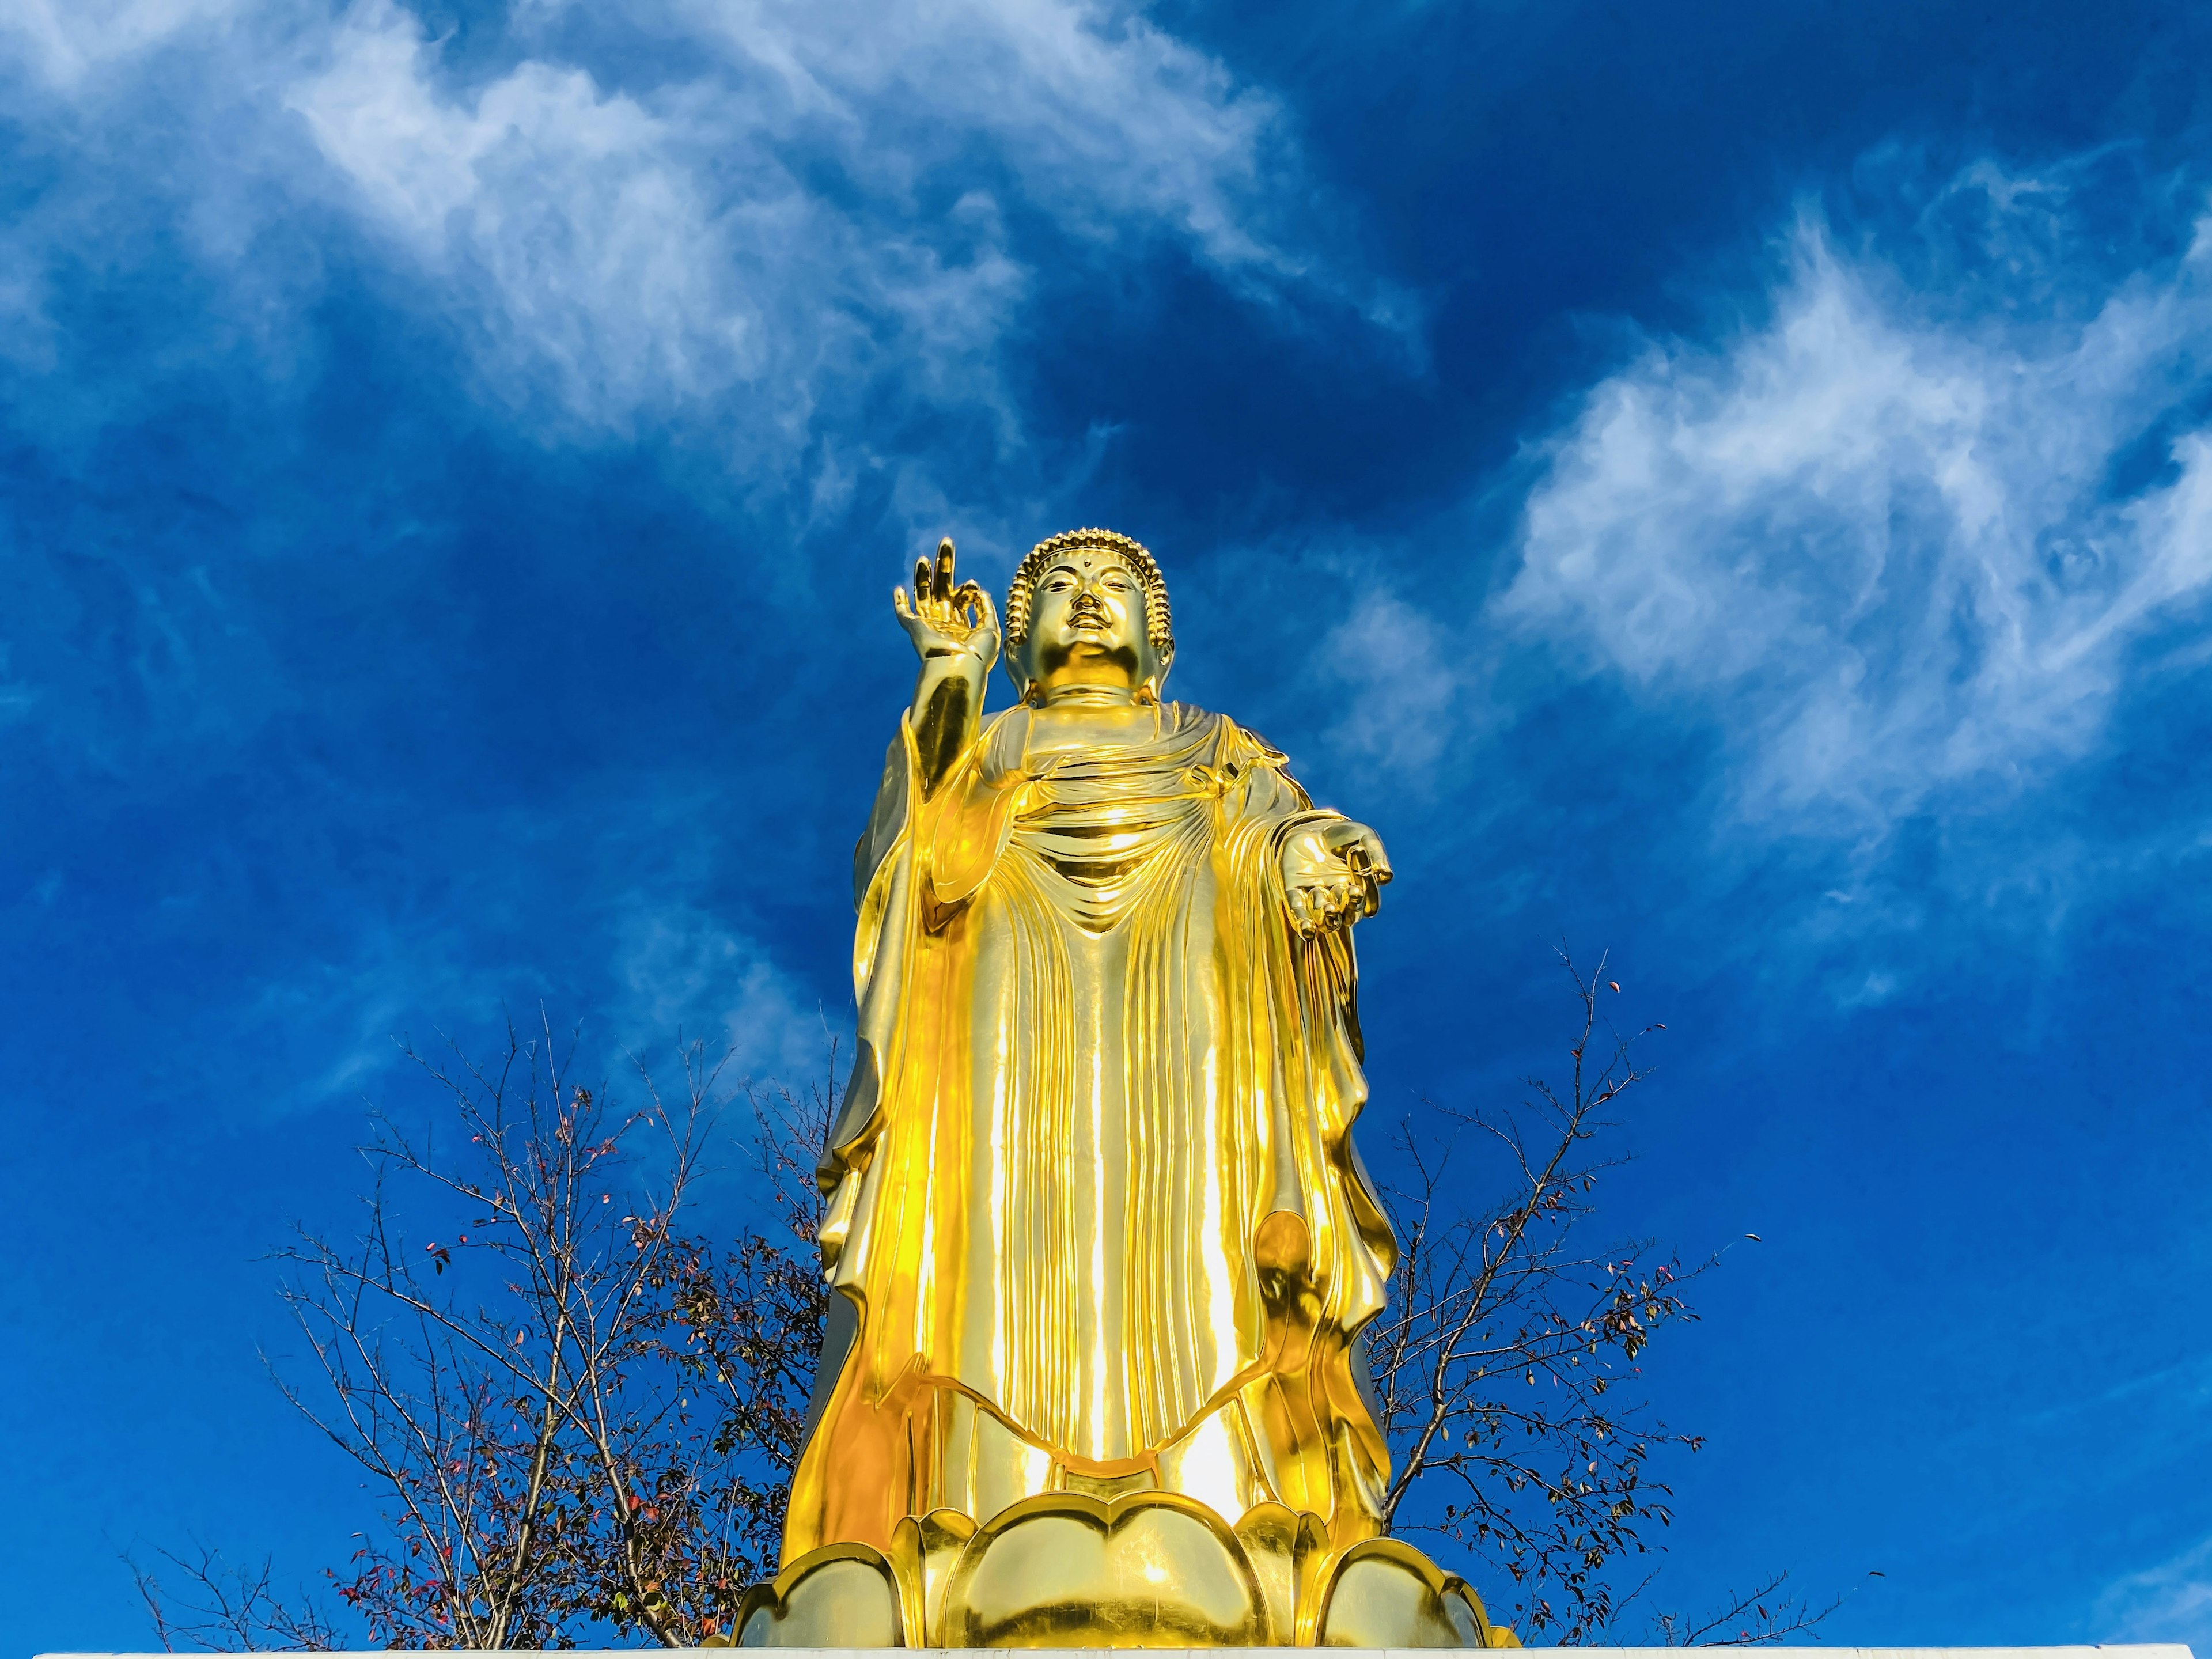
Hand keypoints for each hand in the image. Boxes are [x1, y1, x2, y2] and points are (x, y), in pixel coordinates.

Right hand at [894, 537, 998, 671]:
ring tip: (924, 558)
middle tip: (947, 541)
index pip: (961, 598)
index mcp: (962, 625)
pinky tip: (899, 589)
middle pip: (942, 587)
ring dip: (923, 576)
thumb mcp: (991, 629)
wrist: (959, 667)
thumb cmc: (977, 654)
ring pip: (923, 595)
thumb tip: (979, 591)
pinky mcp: (915, 628)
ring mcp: (929, 624)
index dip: (967, 588)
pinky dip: (900, 603)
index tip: (973, 586)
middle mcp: (944, 622)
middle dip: (944, 564)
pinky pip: (904, 614)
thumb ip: (986, 609)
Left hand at [1279, 820, 1391, 936]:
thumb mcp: (1365, 837)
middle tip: (1352, 893)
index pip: (1368, 902)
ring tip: (1330, 909)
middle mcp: (1339, 899)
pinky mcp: (1294, 893)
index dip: (1367, 897)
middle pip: (1349, 914)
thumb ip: (1376, 855)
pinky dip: (1303, 923)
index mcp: (1360, 888)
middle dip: (1351, 907)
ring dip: (1329, 918)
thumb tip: (1387, 877)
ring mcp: (1317, 897)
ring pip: (1326, 918)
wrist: (1309, 826)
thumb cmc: (1342, 834)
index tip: (1362, 883)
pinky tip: (1308, 930)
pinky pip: (1299, 912)